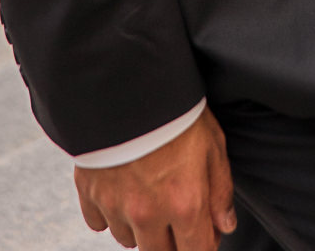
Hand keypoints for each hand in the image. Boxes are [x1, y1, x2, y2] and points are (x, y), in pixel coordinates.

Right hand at [75, 107, 236, 250]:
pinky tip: (121, 187)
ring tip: (148, 192)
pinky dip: (110, 212)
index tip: (203, 234)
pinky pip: (99, 222)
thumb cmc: (174, 108)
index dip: (203, 245)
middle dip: (171, 240)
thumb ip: (220, 190)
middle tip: (175, 212)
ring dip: (140, 227)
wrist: (126, 81)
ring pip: (129, 240)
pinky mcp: (89, 193)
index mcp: (184, 204)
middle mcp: (148, 214)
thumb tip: (225, 225)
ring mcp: (116, 206)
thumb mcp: (212, 143)